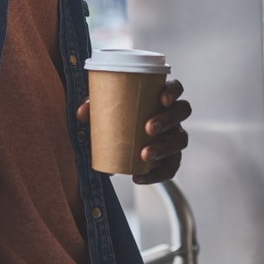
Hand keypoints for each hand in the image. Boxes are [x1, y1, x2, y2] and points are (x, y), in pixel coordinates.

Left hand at [76, 79, 190, 184]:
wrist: (122, 143)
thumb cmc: (120, 118)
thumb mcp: (106, 109)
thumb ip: (95, 107)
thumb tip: (82, 112)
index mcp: (160, 97)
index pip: (176, 87)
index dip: (173, 91)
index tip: (162, 98)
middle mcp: (173, 115)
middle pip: (182, 111)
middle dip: (168, 120)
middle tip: (148, 128)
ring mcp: (175, 136)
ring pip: (181, 140)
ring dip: (164, 148)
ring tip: (144, 155)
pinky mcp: (171, 157)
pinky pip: (172, 167)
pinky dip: (157, 174)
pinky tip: (140, 176)